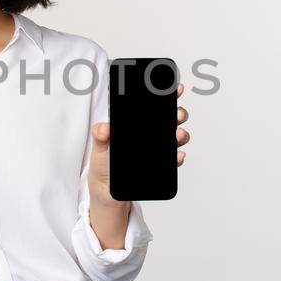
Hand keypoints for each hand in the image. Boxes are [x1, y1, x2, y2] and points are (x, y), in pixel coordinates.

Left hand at [88, 83, 191, 204]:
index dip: (167, 96)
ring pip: (176, 137)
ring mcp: (158, 150)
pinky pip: (173, 160)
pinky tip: (177, 155)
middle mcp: (151, 135)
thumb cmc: (103, 165)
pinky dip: (178, 156)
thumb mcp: (98, 147)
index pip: (155, 107)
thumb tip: (104, 127)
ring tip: (177, 135)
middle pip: (170, 119)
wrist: (106, 191)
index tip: (176, 89)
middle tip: (177, 114)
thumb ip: (99, 135)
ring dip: (181, 134)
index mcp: (137, 125)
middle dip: (178, 114)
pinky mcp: (161, 167)